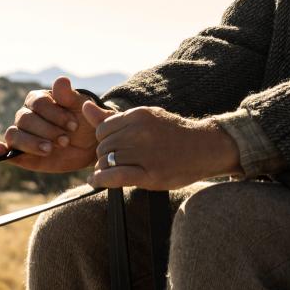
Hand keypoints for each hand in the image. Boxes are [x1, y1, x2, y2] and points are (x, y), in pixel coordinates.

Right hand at [0, 76, 97, 172]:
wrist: (91, 146)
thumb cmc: (86, 121)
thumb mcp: (82, 108)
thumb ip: (69, 96)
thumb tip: (61, 80)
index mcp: (39, 99)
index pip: (38, 103)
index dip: (55, 114)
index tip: (74, 125)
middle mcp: (27, 115)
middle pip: (25, 120)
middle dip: (47, 131)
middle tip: (66, 140)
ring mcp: (22, 135)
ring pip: (14, 135)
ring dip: (31, 143)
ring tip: (50, 149)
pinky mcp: (20, 154)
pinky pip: (4, 151)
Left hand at [84, 103, 240, 190]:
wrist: (204, 148)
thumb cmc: (173, 133)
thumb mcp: (146, 118)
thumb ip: (113, 117)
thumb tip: (85, 107)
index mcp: (139, 115)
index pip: (102, 129)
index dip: (104, 140)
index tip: (114, 147)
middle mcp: (140, 132)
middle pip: (103, 147)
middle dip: (104, 155)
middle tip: (116, 161)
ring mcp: (145, 154)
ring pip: (106, 162)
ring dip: (104, 169)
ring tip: (112, 172)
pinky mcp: (150, 174)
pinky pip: (114, 176)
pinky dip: (101, 180)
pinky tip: (98, 182)